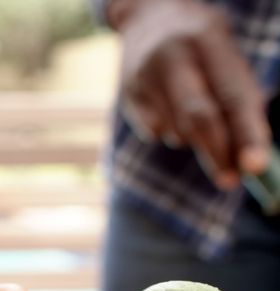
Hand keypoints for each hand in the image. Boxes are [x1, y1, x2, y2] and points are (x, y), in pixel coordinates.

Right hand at [112, 0, 270, 187]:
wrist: (149, 16)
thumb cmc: (203, 44)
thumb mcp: (226, 57)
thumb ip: (238, 98)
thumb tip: (247, 157)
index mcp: (208, 41)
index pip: (232, 96)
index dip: (247, 133)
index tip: (256, 167)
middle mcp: (172, 57)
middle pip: (198, 118)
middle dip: (217, 153)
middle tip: (230, 180)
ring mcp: (144, 77)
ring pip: (177, 131)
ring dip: (194, 138)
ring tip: (194, 111)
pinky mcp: (127, 95)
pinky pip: (155, 132)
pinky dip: (170, 132)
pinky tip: (170, 108)